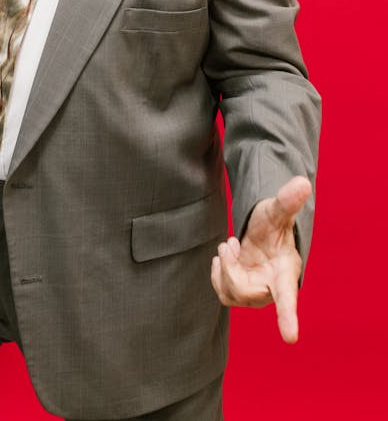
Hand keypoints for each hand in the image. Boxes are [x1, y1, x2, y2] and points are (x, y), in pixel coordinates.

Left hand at [210, 175, 311, 342]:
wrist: (263, 233)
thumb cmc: (274, 224)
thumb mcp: (277, 210)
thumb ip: (288, 200)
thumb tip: (303, 183)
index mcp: (286, 274)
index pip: (287, 298)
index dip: (288, 317)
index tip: (290, 338)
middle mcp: (271, 290)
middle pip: (244, 292)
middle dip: (229, 267)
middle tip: (229, 243)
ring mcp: (255, 294)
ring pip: (230, 294)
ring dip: (222, 269)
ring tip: (228, 247)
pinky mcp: (240, 293)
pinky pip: (223, 293)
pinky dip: (217, 273)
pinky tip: (222, 258)